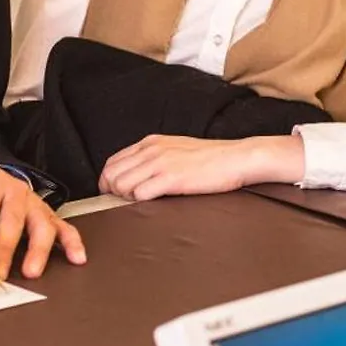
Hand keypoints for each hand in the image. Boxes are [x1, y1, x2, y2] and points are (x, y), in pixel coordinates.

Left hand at [0, 166, 87, 279]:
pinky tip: (76, 257)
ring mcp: (35, 202)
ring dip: (37, 250)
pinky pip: (64, 227)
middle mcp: (15, 190)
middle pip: (12, 221)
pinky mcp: (49, 214)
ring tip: (31, 271)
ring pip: (41, 225)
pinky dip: (72, 242)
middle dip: (5, 250)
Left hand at [99, 134, 305, 201]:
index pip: (112, 162)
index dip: (109, 181)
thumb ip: (154, 157)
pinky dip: (140, 202)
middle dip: (113, 192)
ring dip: (126, 198)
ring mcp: (160, 163)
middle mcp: (152, 150)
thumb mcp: (176, 148)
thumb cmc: (211, 158)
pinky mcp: (171, 178)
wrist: (236, 158)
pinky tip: (154, 202)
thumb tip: (137, 173)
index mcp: (151, 142)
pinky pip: (140, 194)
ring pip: (121, 185)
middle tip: (127, 201)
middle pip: (111, 174)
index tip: (116, 193)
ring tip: (142, 202)